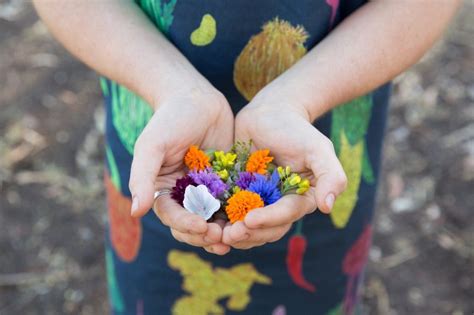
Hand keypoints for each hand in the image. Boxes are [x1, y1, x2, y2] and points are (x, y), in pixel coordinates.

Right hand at [129, 85, 233, 254]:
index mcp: (164, 190)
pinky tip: (252, 220)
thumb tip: (136, 212)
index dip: (185, 225)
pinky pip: (234, 203)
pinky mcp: (228, 182)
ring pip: (215, 219)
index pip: (172, 216)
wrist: (197, 98)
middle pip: (193, 225)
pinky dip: (241, 214)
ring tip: (237, 236)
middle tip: (221, 237)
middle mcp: (185, 194)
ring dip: (225, 231)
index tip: (201, 227)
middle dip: (205, 235)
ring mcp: (208, 190)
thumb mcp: (152, 146)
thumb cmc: (170, 120)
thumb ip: (142, 177)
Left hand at [223, 90, 346, 248]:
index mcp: (299, 199)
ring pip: (247, 227)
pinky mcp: (238, 195)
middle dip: (248, 233)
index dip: (269, 220)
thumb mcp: (318, 147)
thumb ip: (330, 175)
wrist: (270, 112)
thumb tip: (327, 207)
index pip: (285, 215)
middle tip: (229, 233)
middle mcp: (279, 205)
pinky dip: (219, 220)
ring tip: (216, 233)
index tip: (249, 219)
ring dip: (233, 233)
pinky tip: (206, 220)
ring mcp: (257, 202)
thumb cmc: (296, 129)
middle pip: (266, 229)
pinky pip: (229, 213)